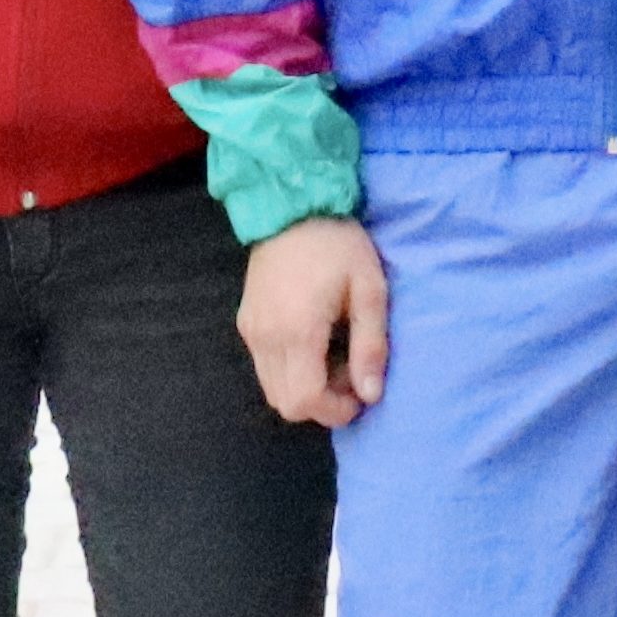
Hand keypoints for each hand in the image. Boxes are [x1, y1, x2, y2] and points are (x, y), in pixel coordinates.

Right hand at [237, 215, 387, 425]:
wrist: (292, 206)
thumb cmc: (338, 244)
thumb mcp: (369, 289)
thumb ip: (370, 345)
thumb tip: (371, 395)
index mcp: (297, 332)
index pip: (304, 401)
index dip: (334, 411)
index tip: (361, 396)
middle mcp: (265, 338)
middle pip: (285, 403)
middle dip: (322, 402)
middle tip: (351, 372)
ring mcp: (250, 331)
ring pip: (272, 388)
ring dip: (305, 388)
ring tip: (336, 355)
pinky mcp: (245, 322)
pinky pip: (265, 366)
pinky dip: (290, 371)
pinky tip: (315, 342)